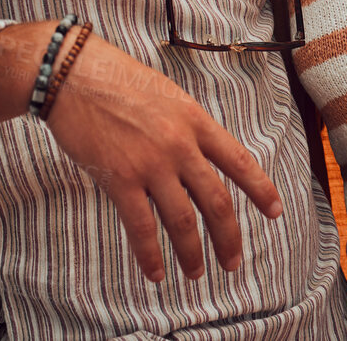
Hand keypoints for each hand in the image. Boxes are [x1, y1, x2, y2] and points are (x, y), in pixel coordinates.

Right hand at [43, 34, 283, 282]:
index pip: (238, 161)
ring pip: (183, 221)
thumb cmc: (115, 78)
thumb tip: (198, 158)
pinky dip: (150, 255)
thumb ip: (186, 126)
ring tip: (196, 273)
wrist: (71, 72)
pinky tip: (156, 272)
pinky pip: (142, 227)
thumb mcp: (166, 94)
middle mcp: (180, 144)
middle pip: (216, 201)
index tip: (275, 212)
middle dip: (229, 238)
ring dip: (192, 253)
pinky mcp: (119, 178)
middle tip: (233, 262)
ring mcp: (150, 163)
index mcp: (195, 120)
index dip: (261, 190)